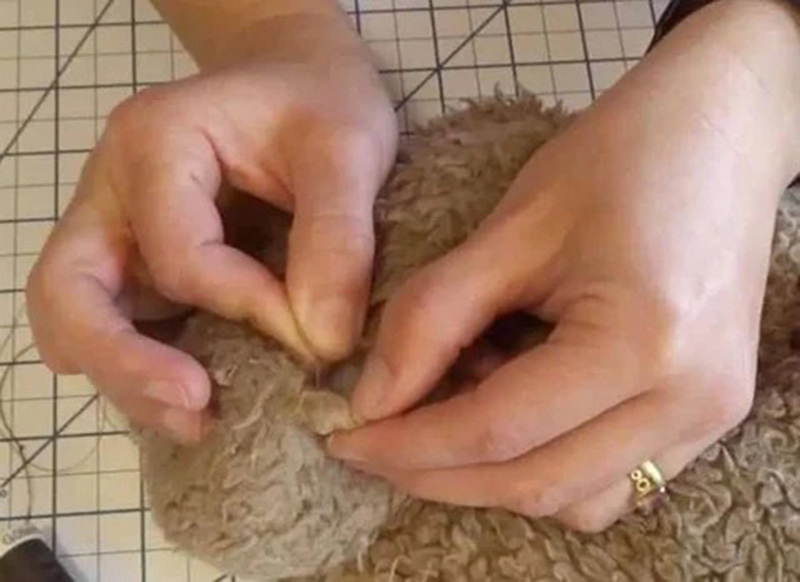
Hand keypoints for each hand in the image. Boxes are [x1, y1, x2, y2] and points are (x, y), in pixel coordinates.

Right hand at [26, 10, 396, 442]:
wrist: (305, 83)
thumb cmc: (324, 100)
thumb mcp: (348, 149)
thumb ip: (337, 237)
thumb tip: (322, 342)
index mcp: (154, 145)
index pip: (179, 255)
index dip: (246, 306)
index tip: (321, 337)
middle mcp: (114, 192)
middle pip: (71, 293)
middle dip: (126, 364)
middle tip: (197, 410)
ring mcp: (120, 233)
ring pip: (83, 321)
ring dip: (130, 382)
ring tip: (200, 422)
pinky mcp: (143, 265)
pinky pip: (122, 326)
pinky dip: (148, 369)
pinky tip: (199, 399)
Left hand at [328, 0, 799, 530]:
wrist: (721, 134)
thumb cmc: (619, 158)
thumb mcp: (511, 228)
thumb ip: (434, 317)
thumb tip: (372, 400)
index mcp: (641, 341)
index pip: (498, 429)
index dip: (408, 442)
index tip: (344, 437)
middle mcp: (689, 400)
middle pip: (536, 483)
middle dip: (438, 474)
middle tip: (373, 444)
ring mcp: (709, 416)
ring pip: (575, 499)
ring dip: (492, 477)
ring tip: (444, 415)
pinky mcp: (708, 414)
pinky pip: (611, 479)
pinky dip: (544, 464)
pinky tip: (510, 412)